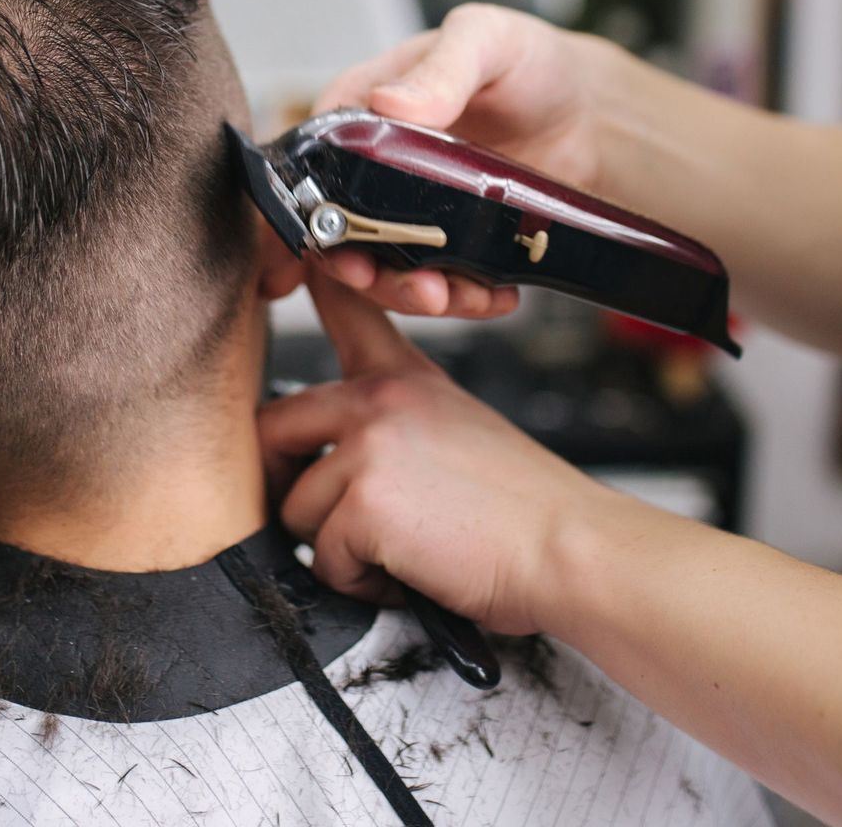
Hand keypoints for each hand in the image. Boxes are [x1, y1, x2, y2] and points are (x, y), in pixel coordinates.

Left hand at [259, 270, 615, 633]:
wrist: (568, 550)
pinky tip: (410, 572)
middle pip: (272, 428)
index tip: (300, 257)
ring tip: (402, 551)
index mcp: (403, 377)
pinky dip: (360, 583)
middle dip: (290, 485)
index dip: (311, 279)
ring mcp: (368, 446)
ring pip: (295, 510)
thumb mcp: (458, 430)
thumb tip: (331, 458)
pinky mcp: (364, 503)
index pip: (343, 306)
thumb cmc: (524, 510)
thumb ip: (393, 425)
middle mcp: (378, 399)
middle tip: (336, 518)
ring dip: (337, 548)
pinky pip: (323, 559)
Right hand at [311, 3, 612, 314]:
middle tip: (412, 288)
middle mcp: (378, 167)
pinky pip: (443, 279)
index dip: (310, 214)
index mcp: (365, 112)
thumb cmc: (529, 61)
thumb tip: (390, 103)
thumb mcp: (485, 41)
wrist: (590, 108)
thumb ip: (442, 69)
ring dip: (414, 293)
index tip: (329, 251)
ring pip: (390, 266)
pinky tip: (496, 296)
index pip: (314, 165)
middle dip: (369, 272)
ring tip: (455, 298)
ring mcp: (414, 209)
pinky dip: (465, 297)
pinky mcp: (453, 239)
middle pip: (345, 233)